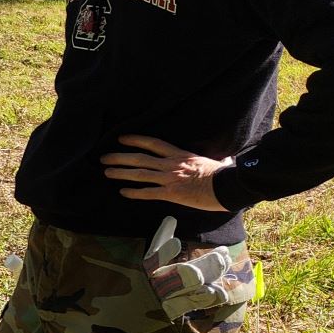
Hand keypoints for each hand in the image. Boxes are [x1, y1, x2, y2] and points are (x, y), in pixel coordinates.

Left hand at [100, 134, 232, 211]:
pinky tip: (123, 192)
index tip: (122, 139)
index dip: (136, 140)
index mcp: (180, 155)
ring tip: (107, 172)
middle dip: (119, 157)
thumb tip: (226, 160)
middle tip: (104, 158)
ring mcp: (170, 179)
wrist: (229, 186)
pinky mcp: (172, 194)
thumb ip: (214, 159)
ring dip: (121, 173)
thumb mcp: (217, 161)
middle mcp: (171, 165)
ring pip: (139, 174)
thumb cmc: (225, 175)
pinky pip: (148, 193)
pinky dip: (134, 192)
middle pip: (140, 158)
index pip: (153, 143)